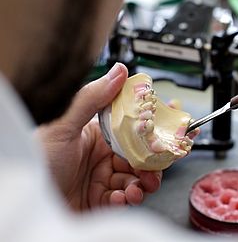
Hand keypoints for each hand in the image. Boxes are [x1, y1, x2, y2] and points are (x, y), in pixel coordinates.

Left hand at [36, 63, 161, 211]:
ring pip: (138, 178)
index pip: (132, 127)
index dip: (152, 125)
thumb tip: (118, 71)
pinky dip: (129, 199)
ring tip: (139, 186)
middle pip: (140, 155)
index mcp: (97, 134)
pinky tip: (122, 197)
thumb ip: (91, 98)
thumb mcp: (62, 126)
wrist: (30, 201)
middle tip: (162, 162)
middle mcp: (103, 156)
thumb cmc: (37, 161)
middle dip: (155, 160)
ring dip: (144, 183)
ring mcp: (103, 179)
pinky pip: (126, 199)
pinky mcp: (103, 200)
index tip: (171, 122)